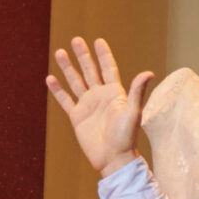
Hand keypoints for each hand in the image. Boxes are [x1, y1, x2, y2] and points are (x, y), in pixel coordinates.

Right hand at [45, 36, 153, 177]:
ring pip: (75, 81)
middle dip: (83, 55)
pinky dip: (58, 89)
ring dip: (67, 67)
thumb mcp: (132, 112)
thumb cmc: (126, 137)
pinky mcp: (77, 117)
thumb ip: (137, 91)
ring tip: (60, 52)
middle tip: (76, 39)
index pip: (108, 68)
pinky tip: (50, 78)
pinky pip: (65, 99)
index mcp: (115, 93)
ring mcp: (88, 106)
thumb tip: (149, 72)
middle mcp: (100, 96)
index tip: (98, 41)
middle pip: (90, 70)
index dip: (103, 55)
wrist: (113, 159)